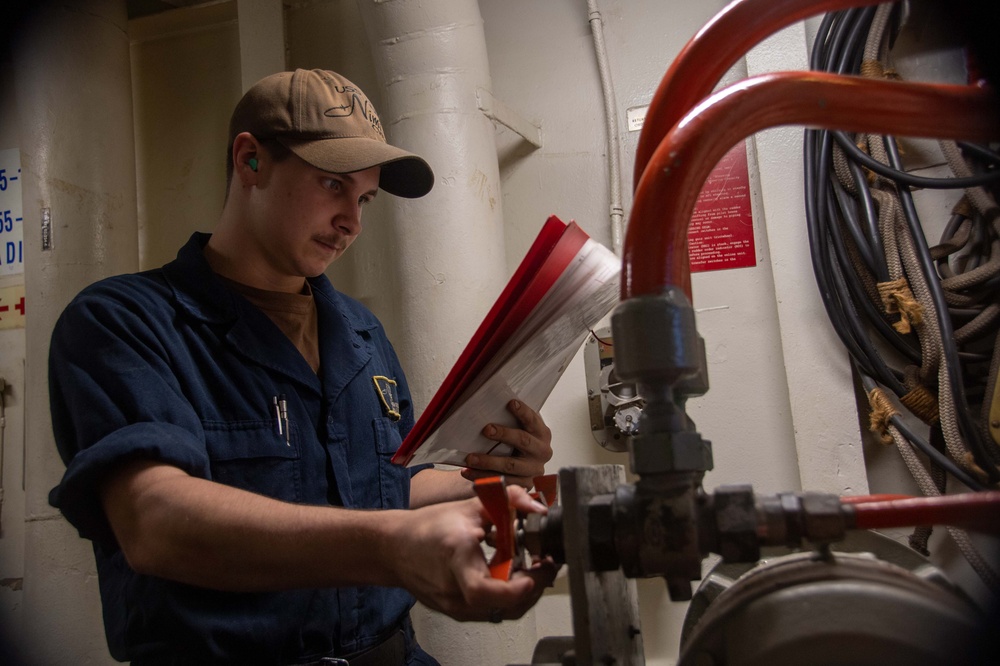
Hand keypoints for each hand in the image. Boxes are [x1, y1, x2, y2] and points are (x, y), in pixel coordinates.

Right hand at [390, 486, 556, 621]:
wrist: (395, 549)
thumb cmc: (429, 527)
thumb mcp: (472, 506)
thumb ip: (510, 501)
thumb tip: (538, 509)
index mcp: (456, 556)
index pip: (482, 589)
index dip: (513, 589)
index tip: (531, 575)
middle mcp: (454, 587)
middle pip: (502, 605)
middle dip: (533, 586)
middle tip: (544, 564)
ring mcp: (454, 605)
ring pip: (502, 612)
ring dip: (525, 594)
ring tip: (532, 569)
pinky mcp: (457, 613)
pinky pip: (492, 612)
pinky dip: (509, 597)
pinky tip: (511, 577)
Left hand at [462, 399, 552, 488]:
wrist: (525, 470)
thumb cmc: (518, 443)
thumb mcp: (522, 429)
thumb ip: (513, 420)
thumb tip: (491, 403)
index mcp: (542, 434)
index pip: (533, 420)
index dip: (523, 411)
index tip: (510, 403)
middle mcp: (542, 452)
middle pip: (523, 441)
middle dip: (504, 434)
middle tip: (486, 429)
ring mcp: (534, 470)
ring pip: (510, 466)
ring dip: (488, 461)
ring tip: (469, 458)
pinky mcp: (525, 485)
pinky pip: (502, 482)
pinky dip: (483, 478)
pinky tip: (468, 473)